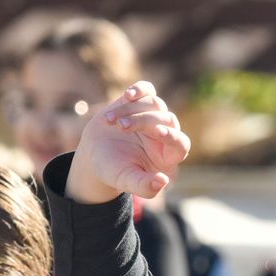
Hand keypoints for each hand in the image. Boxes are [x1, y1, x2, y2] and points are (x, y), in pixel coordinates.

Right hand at [66, 81, 190, 203]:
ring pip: (155, 104)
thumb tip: (162, 182)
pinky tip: (128, 95)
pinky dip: (139, 89)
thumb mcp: (125, 180)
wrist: (94, 153)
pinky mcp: (140, 102)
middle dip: (143, 121)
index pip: (181, 143)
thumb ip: (143, 186)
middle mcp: (165, 133)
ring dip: (131, 110)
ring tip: (110, 120)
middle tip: (121, 128)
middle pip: (166, 119)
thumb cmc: (113, 170)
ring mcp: (153, 115)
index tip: (158, 132)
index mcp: (167, 155)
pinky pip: (147, 90)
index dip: (173, 137)